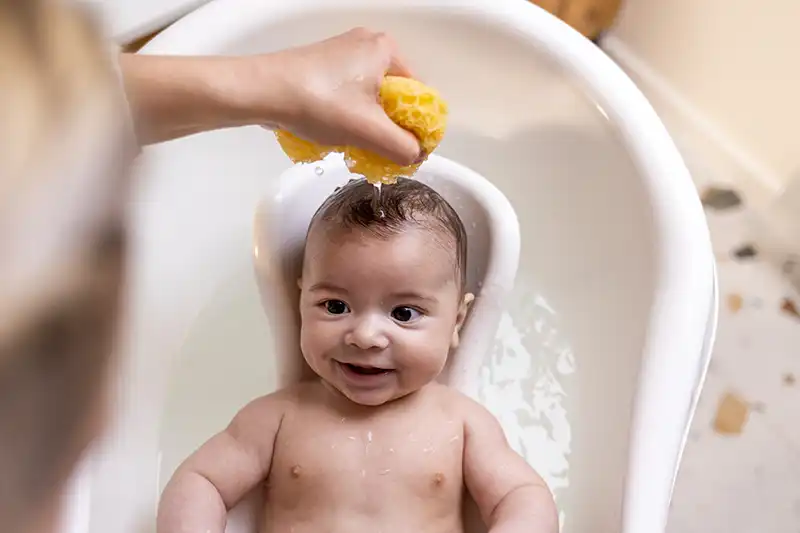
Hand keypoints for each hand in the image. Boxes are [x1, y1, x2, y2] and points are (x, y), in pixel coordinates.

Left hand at [247, 28, 422, 164]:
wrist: (262, 92)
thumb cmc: (317, 102)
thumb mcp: (369, 131)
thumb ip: (402, 147)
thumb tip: (415, 155)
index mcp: (386, 49)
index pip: (419, 95)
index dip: (416, 127)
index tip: (404, 150)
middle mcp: (367, 44)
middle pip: (395, 97)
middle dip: (388, 127)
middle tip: (376, 149)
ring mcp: (343, 53)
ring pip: (370, 98)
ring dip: (367, 124)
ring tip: (351, 141)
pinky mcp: (324, 66)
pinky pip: (350, 95)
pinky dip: (348, 115)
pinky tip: (334, 130)